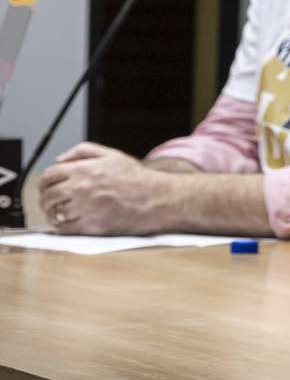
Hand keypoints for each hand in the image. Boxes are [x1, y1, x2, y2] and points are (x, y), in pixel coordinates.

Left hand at [38, 142, 169, 234]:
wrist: (154, 198)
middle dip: (46, 198)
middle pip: (47, 196)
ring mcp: (84, 208)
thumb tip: (60, 159)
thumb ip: (83, 151)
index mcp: (84, 170)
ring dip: (52, 213)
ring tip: (59, 212)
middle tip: (51, 201)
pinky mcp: (90, 226)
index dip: (45, 182)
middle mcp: (81, 188)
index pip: (49, 175)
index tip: (48, 186)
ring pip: (53, 213)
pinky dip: (61, 226)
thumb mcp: (111, 154)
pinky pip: (64, 228)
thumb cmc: (135, 178)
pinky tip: (68, 221)